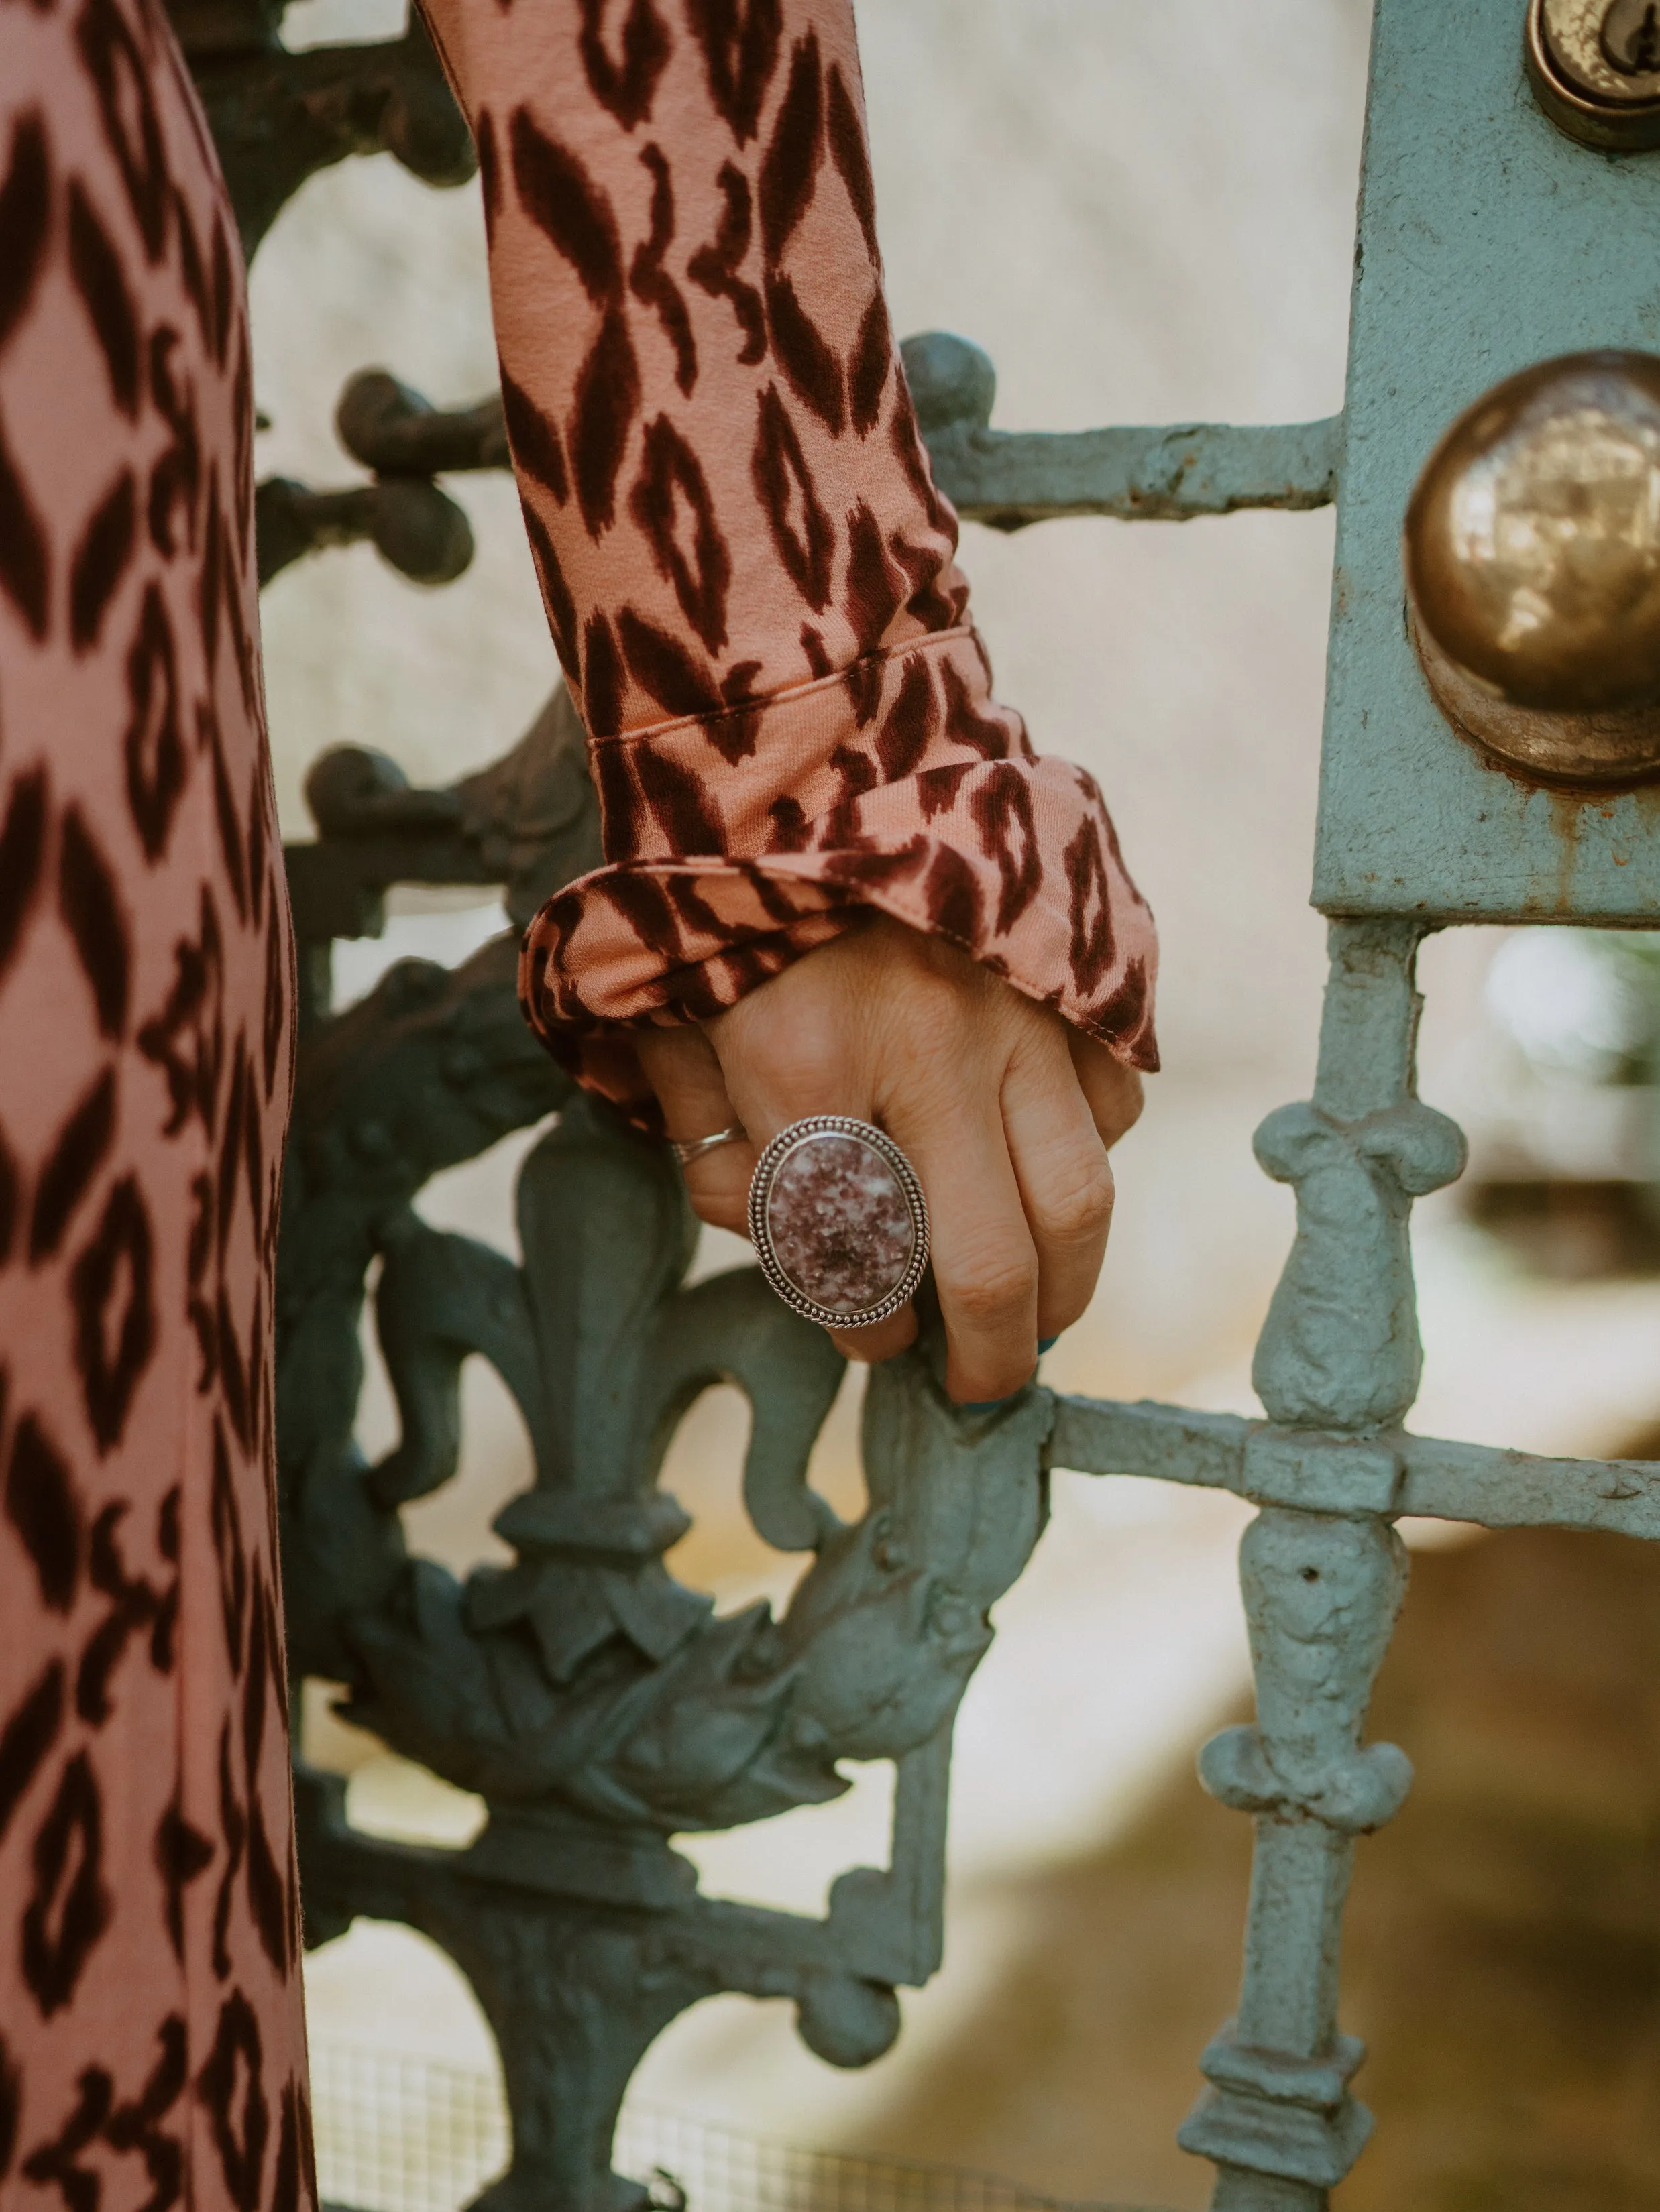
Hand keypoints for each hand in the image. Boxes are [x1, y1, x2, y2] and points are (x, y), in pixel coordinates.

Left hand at [635, 919, 1142, 1405]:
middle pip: (988, 1261)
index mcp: (800, 1063)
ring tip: (1039, 1313)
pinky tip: (1046, 1173)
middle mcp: (923, 1048)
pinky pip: (1110, 1105)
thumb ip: (718, 1149)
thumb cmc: (724, 896)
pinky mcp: (1074, 975)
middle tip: (981, 1384)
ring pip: (1078, 1197)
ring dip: (1066, 1282)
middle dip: (989, 1353)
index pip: (847, 1261)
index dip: (865, 1329)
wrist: (814, 734)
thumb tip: (798, 1254)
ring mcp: (1016, 1010)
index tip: (878, 1339)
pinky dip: (1085, 1157)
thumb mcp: (669, 1023)